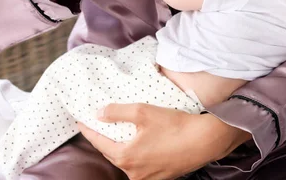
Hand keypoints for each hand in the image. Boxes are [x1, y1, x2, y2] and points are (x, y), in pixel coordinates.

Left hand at [78, 103, 250, 179]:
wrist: (204, 141)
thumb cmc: (175, 126)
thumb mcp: (143, 111)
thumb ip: (118, 111)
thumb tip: (99, 113)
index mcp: (126, 157)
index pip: (99, 143)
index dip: (89, 130)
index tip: (81, 121)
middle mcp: (134, 172)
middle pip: (112, 153)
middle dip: (106, 139)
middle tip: (100, 124)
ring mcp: (147, 177)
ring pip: (127, 160)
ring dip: (123, 147)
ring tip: (121, 132)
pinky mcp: (161, 177)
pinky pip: (142, 164)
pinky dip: (137, 153)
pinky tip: (142, 142)